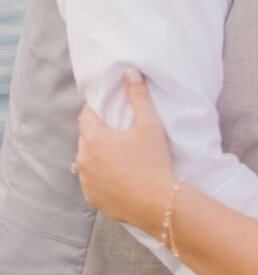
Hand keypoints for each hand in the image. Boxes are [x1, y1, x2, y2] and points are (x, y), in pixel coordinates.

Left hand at [76, 71, 174, 236]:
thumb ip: (138, 96)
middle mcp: (83, 161)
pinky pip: (92, 181)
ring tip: (120, 154)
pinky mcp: (92, 199)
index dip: (96, 109)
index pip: (86, 116)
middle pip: (86, 138)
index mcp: (94, 139)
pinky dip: (101, 176)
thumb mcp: (149, 124)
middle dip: (98, 132)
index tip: (109, 108)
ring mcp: (86, 182)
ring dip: (98, 155)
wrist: (157, 203)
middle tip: (119, 131)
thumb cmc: (153, 161)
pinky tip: (119, 175)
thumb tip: (130, 71)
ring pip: (87, 161)